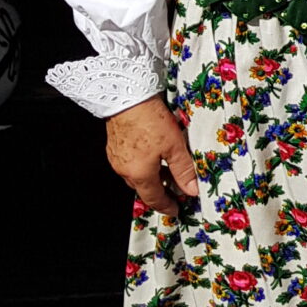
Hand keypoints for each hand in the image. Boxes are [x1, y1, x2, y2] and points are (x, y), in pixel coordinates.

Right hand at [105, 97, 198, 218]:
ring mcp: (117, 158)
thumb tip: (192, 189)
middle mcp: (124, 170)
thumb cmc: (150, 120)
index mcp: (139, 174)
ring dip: (152, 177)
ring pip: (136, 175)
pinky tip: (154, 155)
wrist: (127, 97)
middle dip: (160, 192)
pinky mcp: (114, 146)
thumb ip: (183, 170)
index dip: (166, 206)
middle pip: (144, 188)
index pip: (154, 199)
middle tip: (176, 190)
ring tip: (168, 171)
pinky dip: (143, 166)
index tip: (176, 210)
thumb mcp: (174, 146)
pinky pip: (130, 164)